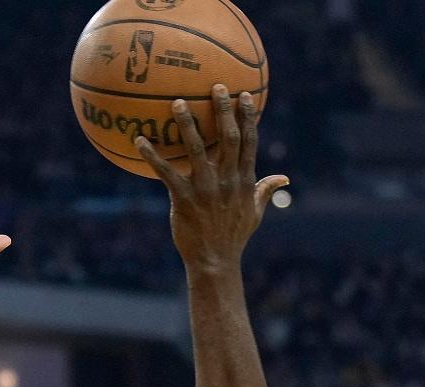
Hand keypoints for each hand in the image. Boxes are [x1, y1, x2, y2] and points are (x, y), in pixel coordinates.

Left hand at [135, 86, 288, 276]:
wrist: (216, 261)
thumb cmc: (234, 236)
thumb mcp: (255, 213)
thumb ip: (266, 190)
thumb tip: (284, 178)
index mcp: (244, 180)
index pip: (249, 142)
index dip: (247, 117)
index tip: (245, 94)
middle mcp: (227, 180)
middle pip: (228, 138)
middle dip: (223, 110)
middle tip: (216, 86)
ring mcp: (206, 189)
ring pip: (197, 150)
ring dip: (187, 124)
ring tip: (177, 102)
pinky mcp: (184, 199)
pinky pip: (167, 173)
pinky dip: (153, 156)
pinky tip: (140, 140)